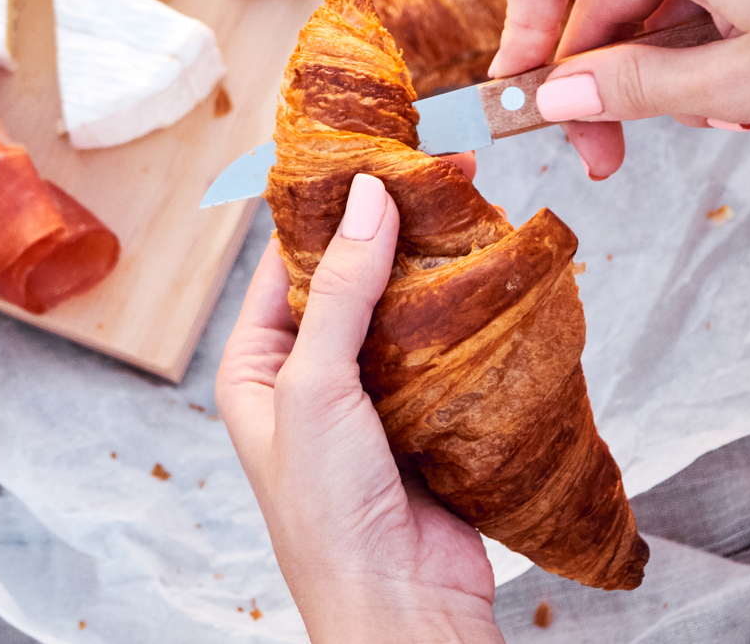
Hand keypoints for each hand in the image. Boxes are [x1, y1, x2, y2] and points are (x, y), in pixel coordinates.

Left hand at [217, 172, 502, 643]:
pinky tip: (493, 278)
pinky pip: (444, 352)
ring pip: (402, 311)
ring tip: (474, 209)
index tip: (372, 151)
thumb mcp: (317, 386)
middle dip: (392, 230)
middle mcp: (307, 376)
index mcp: (256, 365)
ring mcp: (368, 398)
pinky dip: (467, 318)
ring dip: (435, 270)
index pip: (286, 261)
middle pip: (350, 279)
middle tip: (442, 170)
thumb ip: (341, 291)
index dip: (327, 207)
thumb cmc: (328, 514)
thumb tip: (365, 198)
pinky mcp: (424, 419)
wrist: (400, 610)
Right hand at [488, 0, 749, 177]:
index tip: (530, 95)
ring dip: (658, 67)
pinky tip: (738, 96)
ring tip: (711, 127)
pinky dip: (697, 40)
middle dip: (596, 75)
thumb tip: (554, 97)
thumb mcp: (735, 90)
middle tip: (606, 156)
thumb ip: (631, 90)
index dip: (521, 28)